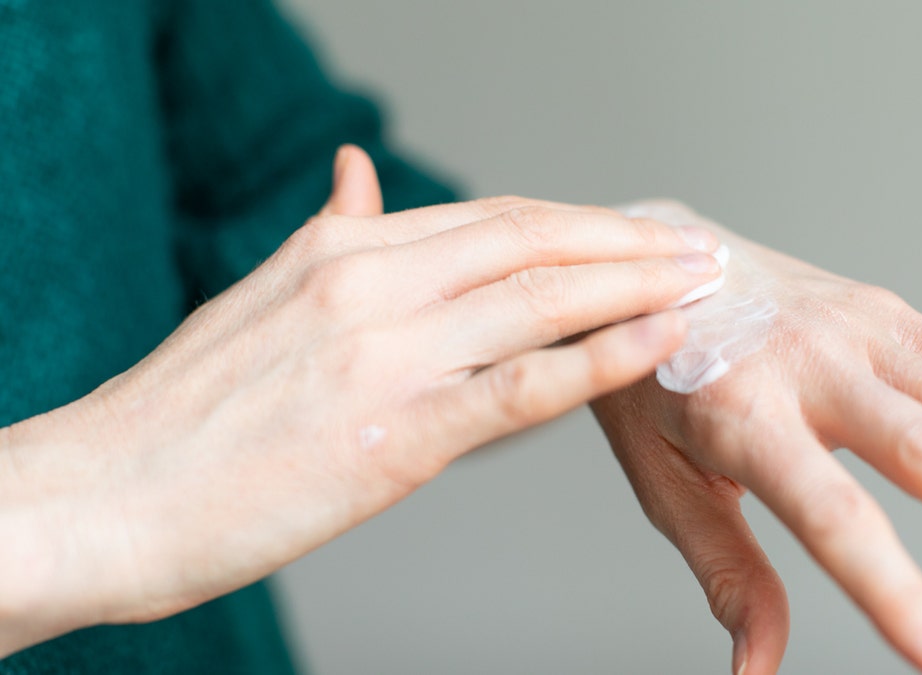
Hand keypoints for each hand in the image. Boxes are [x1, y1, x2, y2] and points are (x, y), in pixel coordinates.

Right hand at [0, 151, 725, 654]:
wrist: (105, 496)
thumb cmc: (181, 413)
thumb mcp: (258, 297)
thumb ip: (328, 235)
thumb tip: (356, 173)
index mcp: (340, 249)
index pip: (491, 217)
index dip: (575, 222)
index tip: (631, 231)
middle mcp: (370, 282)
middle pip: (531, 241)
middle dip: (624, 241)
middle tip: (693, 244)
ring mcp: (387, 353)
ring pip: (541, 299)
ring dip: (636, 286)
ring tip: (702, 282)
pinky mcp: (396, 432)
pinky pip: (523, 385)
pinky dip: (601, 358)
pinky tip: (658, 343)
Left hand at [592, 200, 921, 674]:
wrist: (650, 261)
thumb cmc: (651, 376)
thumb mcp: (660, 475)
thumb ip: (722, 567)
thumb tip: (756, 667)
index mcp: (742, 414)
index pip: (833, 518)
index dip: (899, 596)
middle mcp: (809, 363)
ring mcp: (856, 329)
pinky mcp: (884, 310)